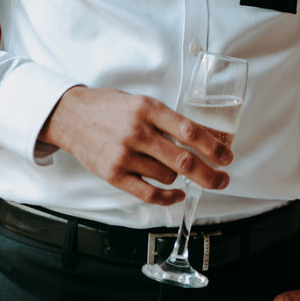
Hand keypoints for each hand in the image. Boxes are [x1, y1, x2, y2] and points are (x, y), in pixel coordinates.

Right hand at [39, 85, 233, 204]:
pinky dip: (167, 197)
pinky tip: (177, 194)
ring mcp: (124, 155)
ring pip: (168, 176)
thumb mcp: (143, 103)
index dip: (213, 146)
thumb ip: (169, 121)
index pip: (189, 131)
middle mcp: (137, 132)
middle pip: (183, 160)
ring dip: (180, 177)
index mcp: (148, 109)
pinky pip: (148, 193)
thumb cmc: (111, 108)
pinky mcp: (113, 174)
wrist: (71, 116)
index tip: (227, 156)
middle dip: (209, 174)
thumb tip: (207, 138)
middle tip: (223, 179)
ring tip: (178, 169)